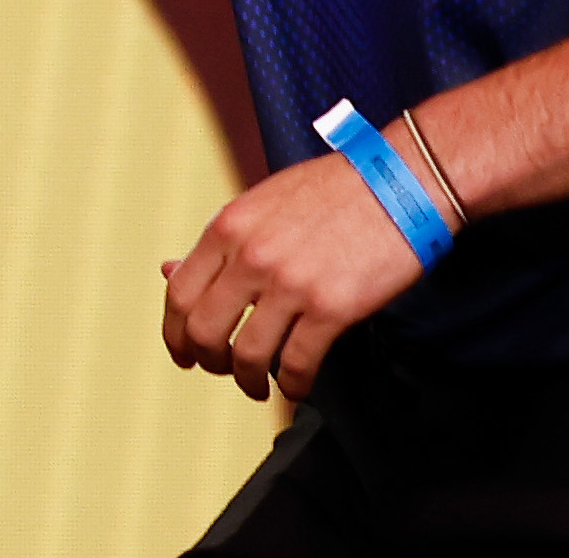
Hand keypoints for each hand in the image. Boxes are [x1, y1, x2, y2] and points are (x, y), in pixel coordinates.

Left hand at [157, 151, 428, 401]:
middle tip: (219, 370)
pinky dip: (292, 385)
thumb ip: (220, 243)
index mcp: (229, 227)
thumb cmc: (334, 190)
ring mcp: (291, 283)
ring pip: (247, 356)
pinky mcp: (331, 307)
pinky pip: (297, 364)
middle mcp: (252, 256)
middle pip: (204, 331)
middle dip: (208, 361)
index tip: (183, 351)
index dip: (175, 333)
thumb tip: (170, 272)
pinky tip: (296, 384)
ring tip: (258, 386)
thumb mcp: (262, 202)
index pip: (179, 293)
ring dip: (248, 381)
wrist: (398, 182)